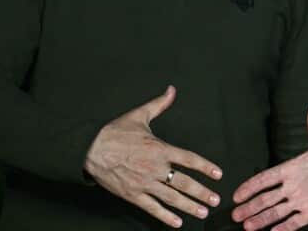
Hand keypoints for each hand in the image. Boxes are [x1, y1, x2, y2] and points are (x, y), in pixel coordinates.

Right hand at [84, 85, 223, 228]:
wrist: (90, 149)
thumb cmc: (115, 132)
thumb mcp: (139, 115)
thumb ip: (159, 104)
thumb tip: (172, 90)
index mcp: (160, 149)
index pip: (188, 159)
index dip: (205, 166)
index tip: (218, 174)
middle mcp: (155, 168)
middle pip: (184, 183)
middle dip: (202, 192)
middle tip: (215, 199)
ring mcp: (144, 183)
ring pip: (171, 198)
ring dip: (189, 206)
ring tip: (203, 212)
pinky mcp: (133, 194)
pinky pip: (152, 208)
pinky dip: (165, 217)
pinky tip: (177, 223)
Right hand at [230, 106, 307, 230]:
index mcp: (293, 168)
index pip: (267, 178)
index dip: (251, 186)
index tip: (236, 194)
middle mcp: (294, 186)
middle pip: (267, 198)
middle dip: (251, 206)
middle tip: (235, 214)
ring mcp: (302, 200)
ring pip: (277, 211)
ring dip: (262, 219)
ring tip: (246, 226)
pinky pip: (295, 222)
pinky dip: (283, 228)